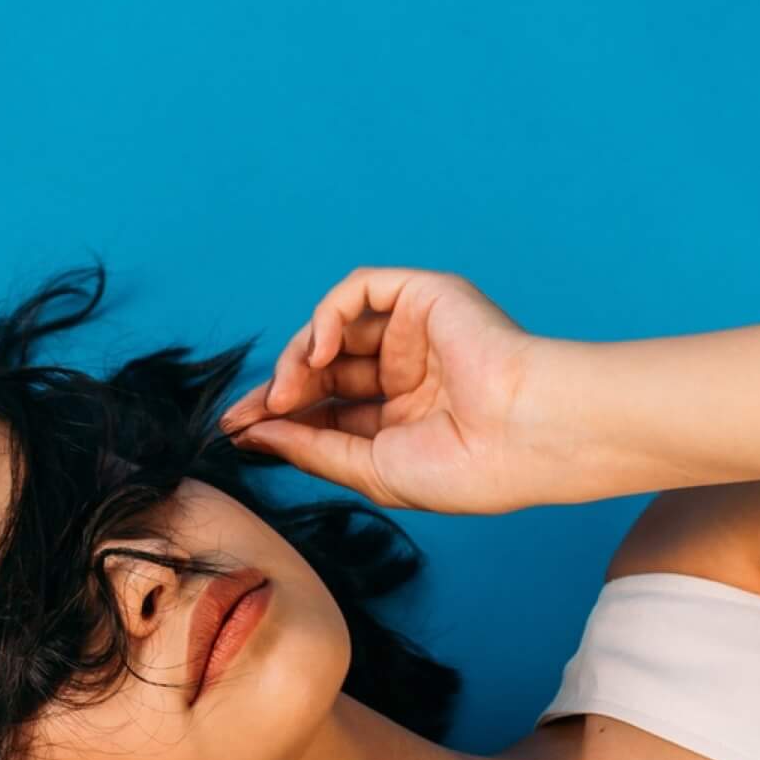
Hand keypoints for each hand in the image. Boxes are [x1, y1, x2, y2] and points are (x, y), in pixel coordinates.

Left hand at [216, 267, 582, 514]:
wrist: (521, 438)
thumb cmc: (463, 468)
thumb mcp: (369, 468)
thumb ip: (311, 448)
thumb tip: (256, 435)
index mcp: (401, 418)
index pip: (326, 409)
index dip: (280, 419)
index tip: (238, 435)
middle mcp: (406, 372)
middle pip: (322, 369)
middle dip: (278, 390)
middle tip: (242, 415)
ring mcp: (415, 332)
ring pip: (333, 330)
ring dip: (297, 359)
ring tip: (283, 394)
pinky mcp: (424, 296)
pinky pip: (358, 291)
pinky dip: (326, 316)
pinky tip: (317, 351)